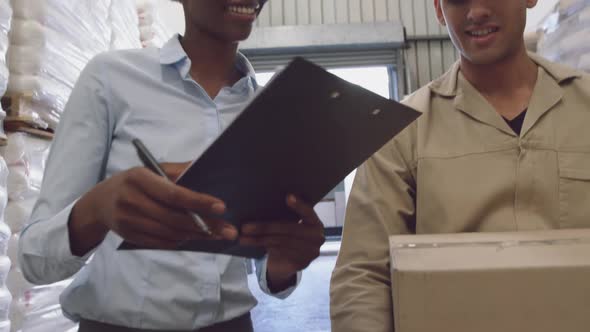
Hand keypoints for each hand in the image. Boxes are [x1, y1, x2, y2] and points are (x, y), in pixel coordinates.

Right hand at [69, 162, 237, 255]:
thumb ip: (178, 171)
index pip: (173, 193)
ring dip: (196, 235)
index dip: (198, 201)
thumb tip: (205, 164)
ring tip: (217, 235)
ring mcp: (128, 221)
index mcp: (139, 178)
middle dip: (205, 225)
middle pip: (174, 218)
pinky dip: (180, 241)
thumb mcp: (151, 170)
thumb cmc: (134, 182)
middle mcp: (131, 200)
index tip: (221, 207)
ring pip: (169, 233)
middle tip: (228, 230)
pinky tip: (195, 237)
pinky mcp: (129, 236)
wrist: (100, 202)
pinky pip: (161, 243)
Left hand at [239, 195, 324, 291]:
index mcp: (315, 223)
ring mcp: (310, 252)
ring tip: (243, 237)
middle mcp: (317, 238)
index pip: (308, 212)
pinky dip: (264, 247)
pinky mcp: (301, 263)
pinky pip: (280, 253)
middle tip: (245, 226)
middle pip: (289, 229)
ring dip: (259, 239)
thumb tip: (263, 202)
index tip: (288, 196)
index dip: (299, 205)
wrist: (287, 263)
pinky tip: (252, 243)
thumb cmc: (287, 237)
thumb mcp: (288, 224)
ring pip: (281, 242)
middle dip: (265, 227)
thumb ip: (284, 215)